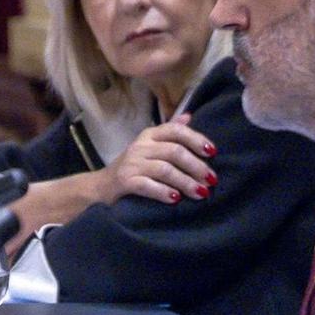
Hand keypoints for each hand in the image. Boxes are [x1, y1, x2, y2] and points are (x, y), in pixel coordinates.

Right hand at [94, 115, 218, 205]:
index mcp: (150, 134)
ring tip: (201, 193)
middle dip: (196, 166)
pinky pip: (147, 185)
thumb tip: (189, 116)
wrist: (101, 186)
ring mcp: (132, 163)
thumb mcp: (149, 146)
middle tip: (211, 181)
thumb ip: (169, 132)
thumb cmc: (132, 167)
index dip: (196, 140)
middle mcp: (141, 146)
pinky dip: (163, 192)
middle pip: (174, 152)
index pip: (176, 130)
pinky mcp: (124, 181)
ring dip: (186, 182)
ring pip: (164, 170)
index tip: (213, 152)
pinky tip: (176, 199)